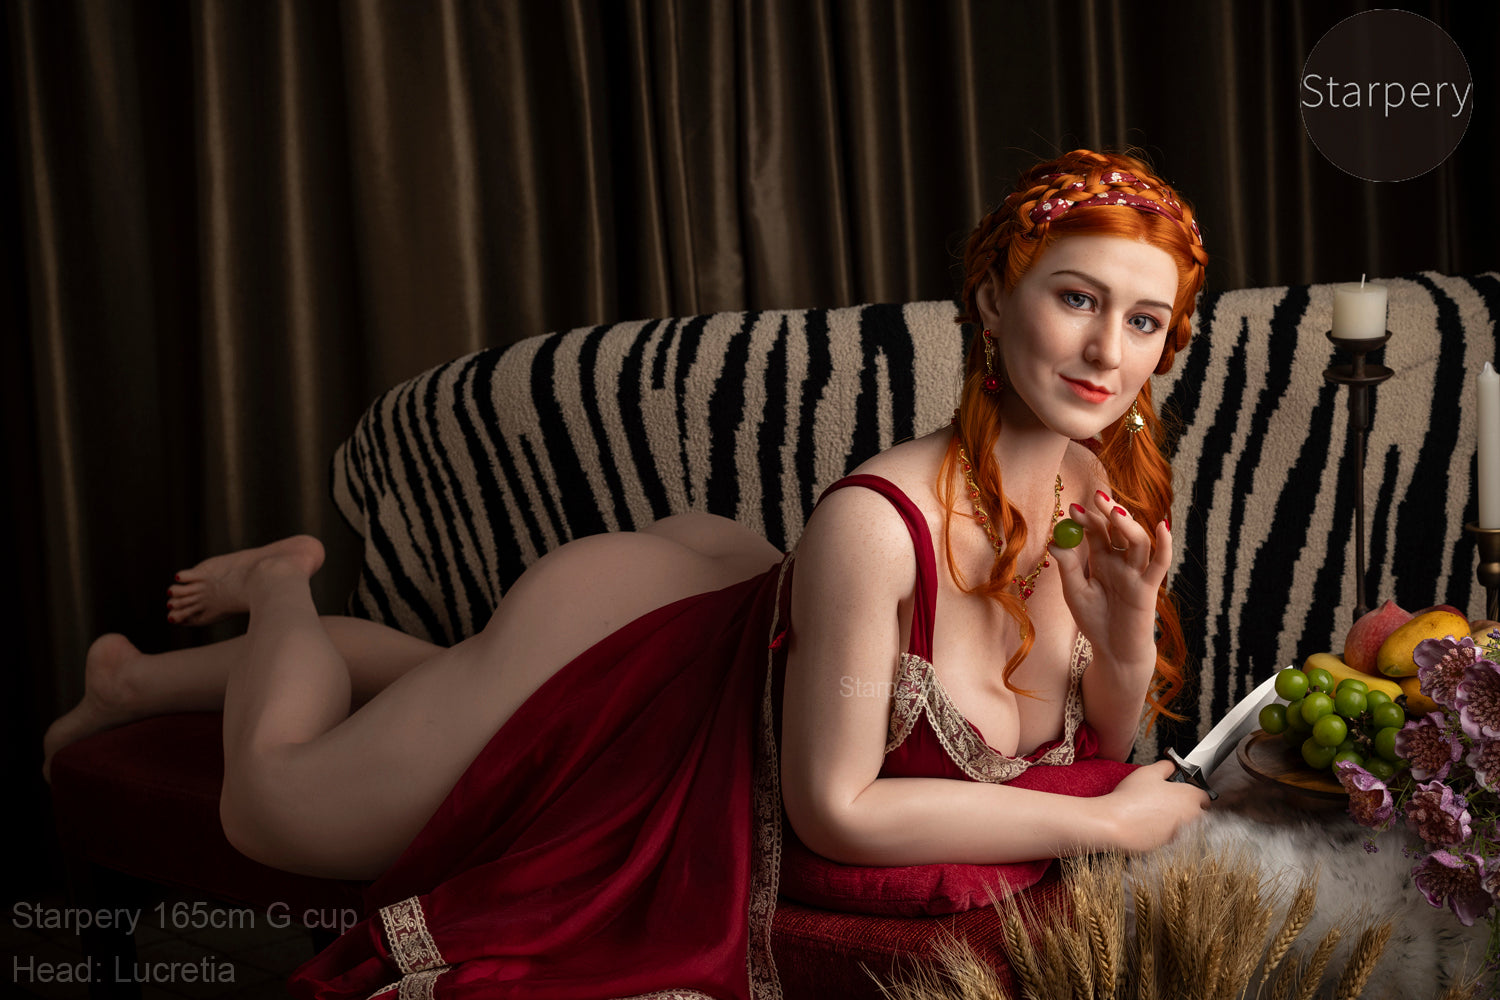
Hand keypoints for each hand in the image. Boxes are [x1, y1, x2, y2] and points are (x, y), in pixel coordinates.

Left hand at [1048, 489, 1169, 673]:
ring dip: (1129, 525)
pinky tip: (1162, 527)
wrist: (1112, 651)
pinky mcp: (1149, 588)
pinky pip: (1160, 564)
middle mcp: (1121, 562)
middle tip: (1096, 497)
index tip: (1072, 508)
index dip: (1087, 519)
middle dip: (1108, 513)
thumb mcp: (1075, 592)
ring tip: (1116, 511)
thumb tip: (1054, 542)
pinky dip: (1165, 545)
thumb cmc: (1094, 621)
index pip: (1097, 532)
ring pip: (1138, 542)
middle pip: (1118, 531)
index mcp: (1102, 560)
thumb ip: (1068, 568)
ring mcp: (1137, 573)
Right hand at [1103, 760, 1209, 852]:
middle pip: (1200, 813)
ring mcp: (1182, 834)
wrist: (1115, 824)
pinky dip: (1168, 833)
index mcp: (1190, 798)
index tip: (1184, 790)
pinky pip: (1175, 839)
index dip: (1194, 791)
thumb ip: (1166, 766)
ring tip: (1159, 814)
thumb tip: (1171, 767)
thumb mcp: (1148, 772)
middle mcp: (1192, 818)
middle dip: (1190, 808)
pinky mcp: (1171, 847)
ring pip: (1188, 827)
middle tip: (1171, 802)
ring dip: (1180, 821)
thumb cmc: (1131, 798)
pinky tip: (1153, 826)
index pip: (1205, 796)